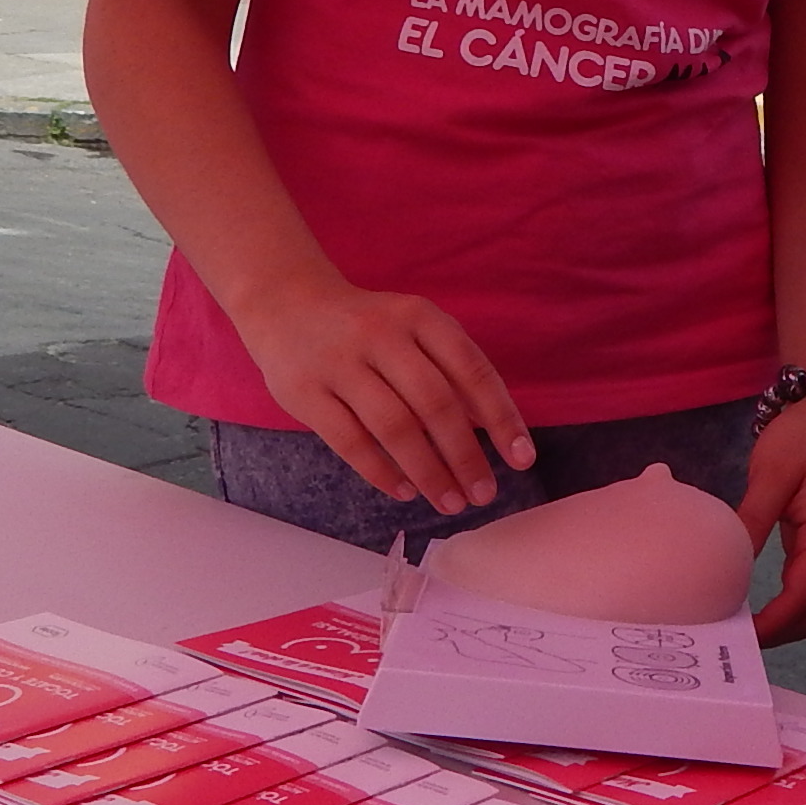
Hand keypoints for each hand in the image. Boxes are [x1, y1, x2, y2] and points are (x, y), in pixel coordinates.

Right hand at [233, 272, 534, 514]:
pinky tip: (404, 491)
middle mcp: (382, 335)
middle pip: (435, 403)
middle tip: (483, 494)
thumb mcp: (412, 328)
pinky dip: (381, 471)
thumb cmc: (365, 325)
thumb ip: (449, 369)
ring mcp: (339, 363)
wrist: (284, 302)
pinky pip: (350, 441)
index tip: (521, 460)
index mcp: (418, 316)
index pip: (472, 370)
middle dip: (465, 456)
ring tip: (450, 502)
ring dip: (428, 471)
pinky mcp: (305, 392)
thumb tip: (491, 428)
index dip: (501, 418)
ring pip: (394, 427)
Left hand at [742, 396, 805, 645]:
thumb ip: (752, 522)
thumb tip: (728, 567)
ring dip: (779, 628)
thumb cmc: (799, 440)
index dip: (771, 625)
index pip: (802, 597)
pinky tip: (751, 612)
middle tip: (726, 642)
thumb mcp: (770, 476)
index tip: (735, 637)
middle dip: (773, 635)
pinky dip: (784, 611)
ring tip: (734, 631)